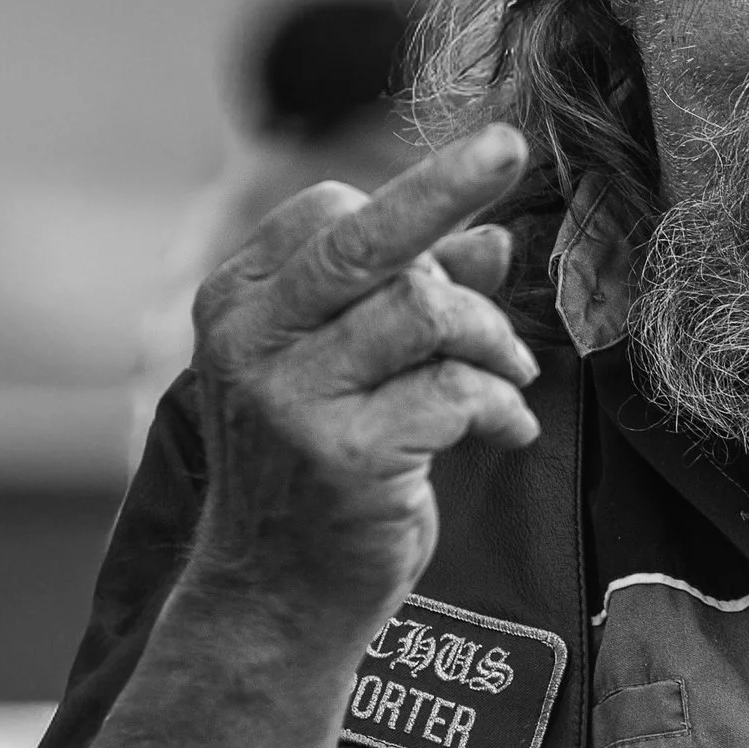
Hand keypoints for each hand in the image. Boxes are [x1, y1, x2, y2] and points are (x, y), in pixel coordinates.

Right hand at [181, 124, 540, 633]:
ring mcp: (292, 401)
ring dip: (492, 337)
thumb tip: (494, 238)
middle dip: (446, 183)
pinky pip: (456, 391)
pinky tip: (505, 431)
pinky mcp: (346, 457)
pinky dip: (500, 404)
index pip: (327, 211)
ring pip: (424, 310)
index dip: (408, 215)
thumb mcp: (350, 371)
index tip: (449, 254)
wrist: (274, 602)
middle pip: (366, 238)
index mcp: (237, 303)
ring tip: (511, 374)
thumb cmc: (318, 472)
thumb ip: (412, 299)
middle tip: (508, 145)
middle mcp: (250, 342)